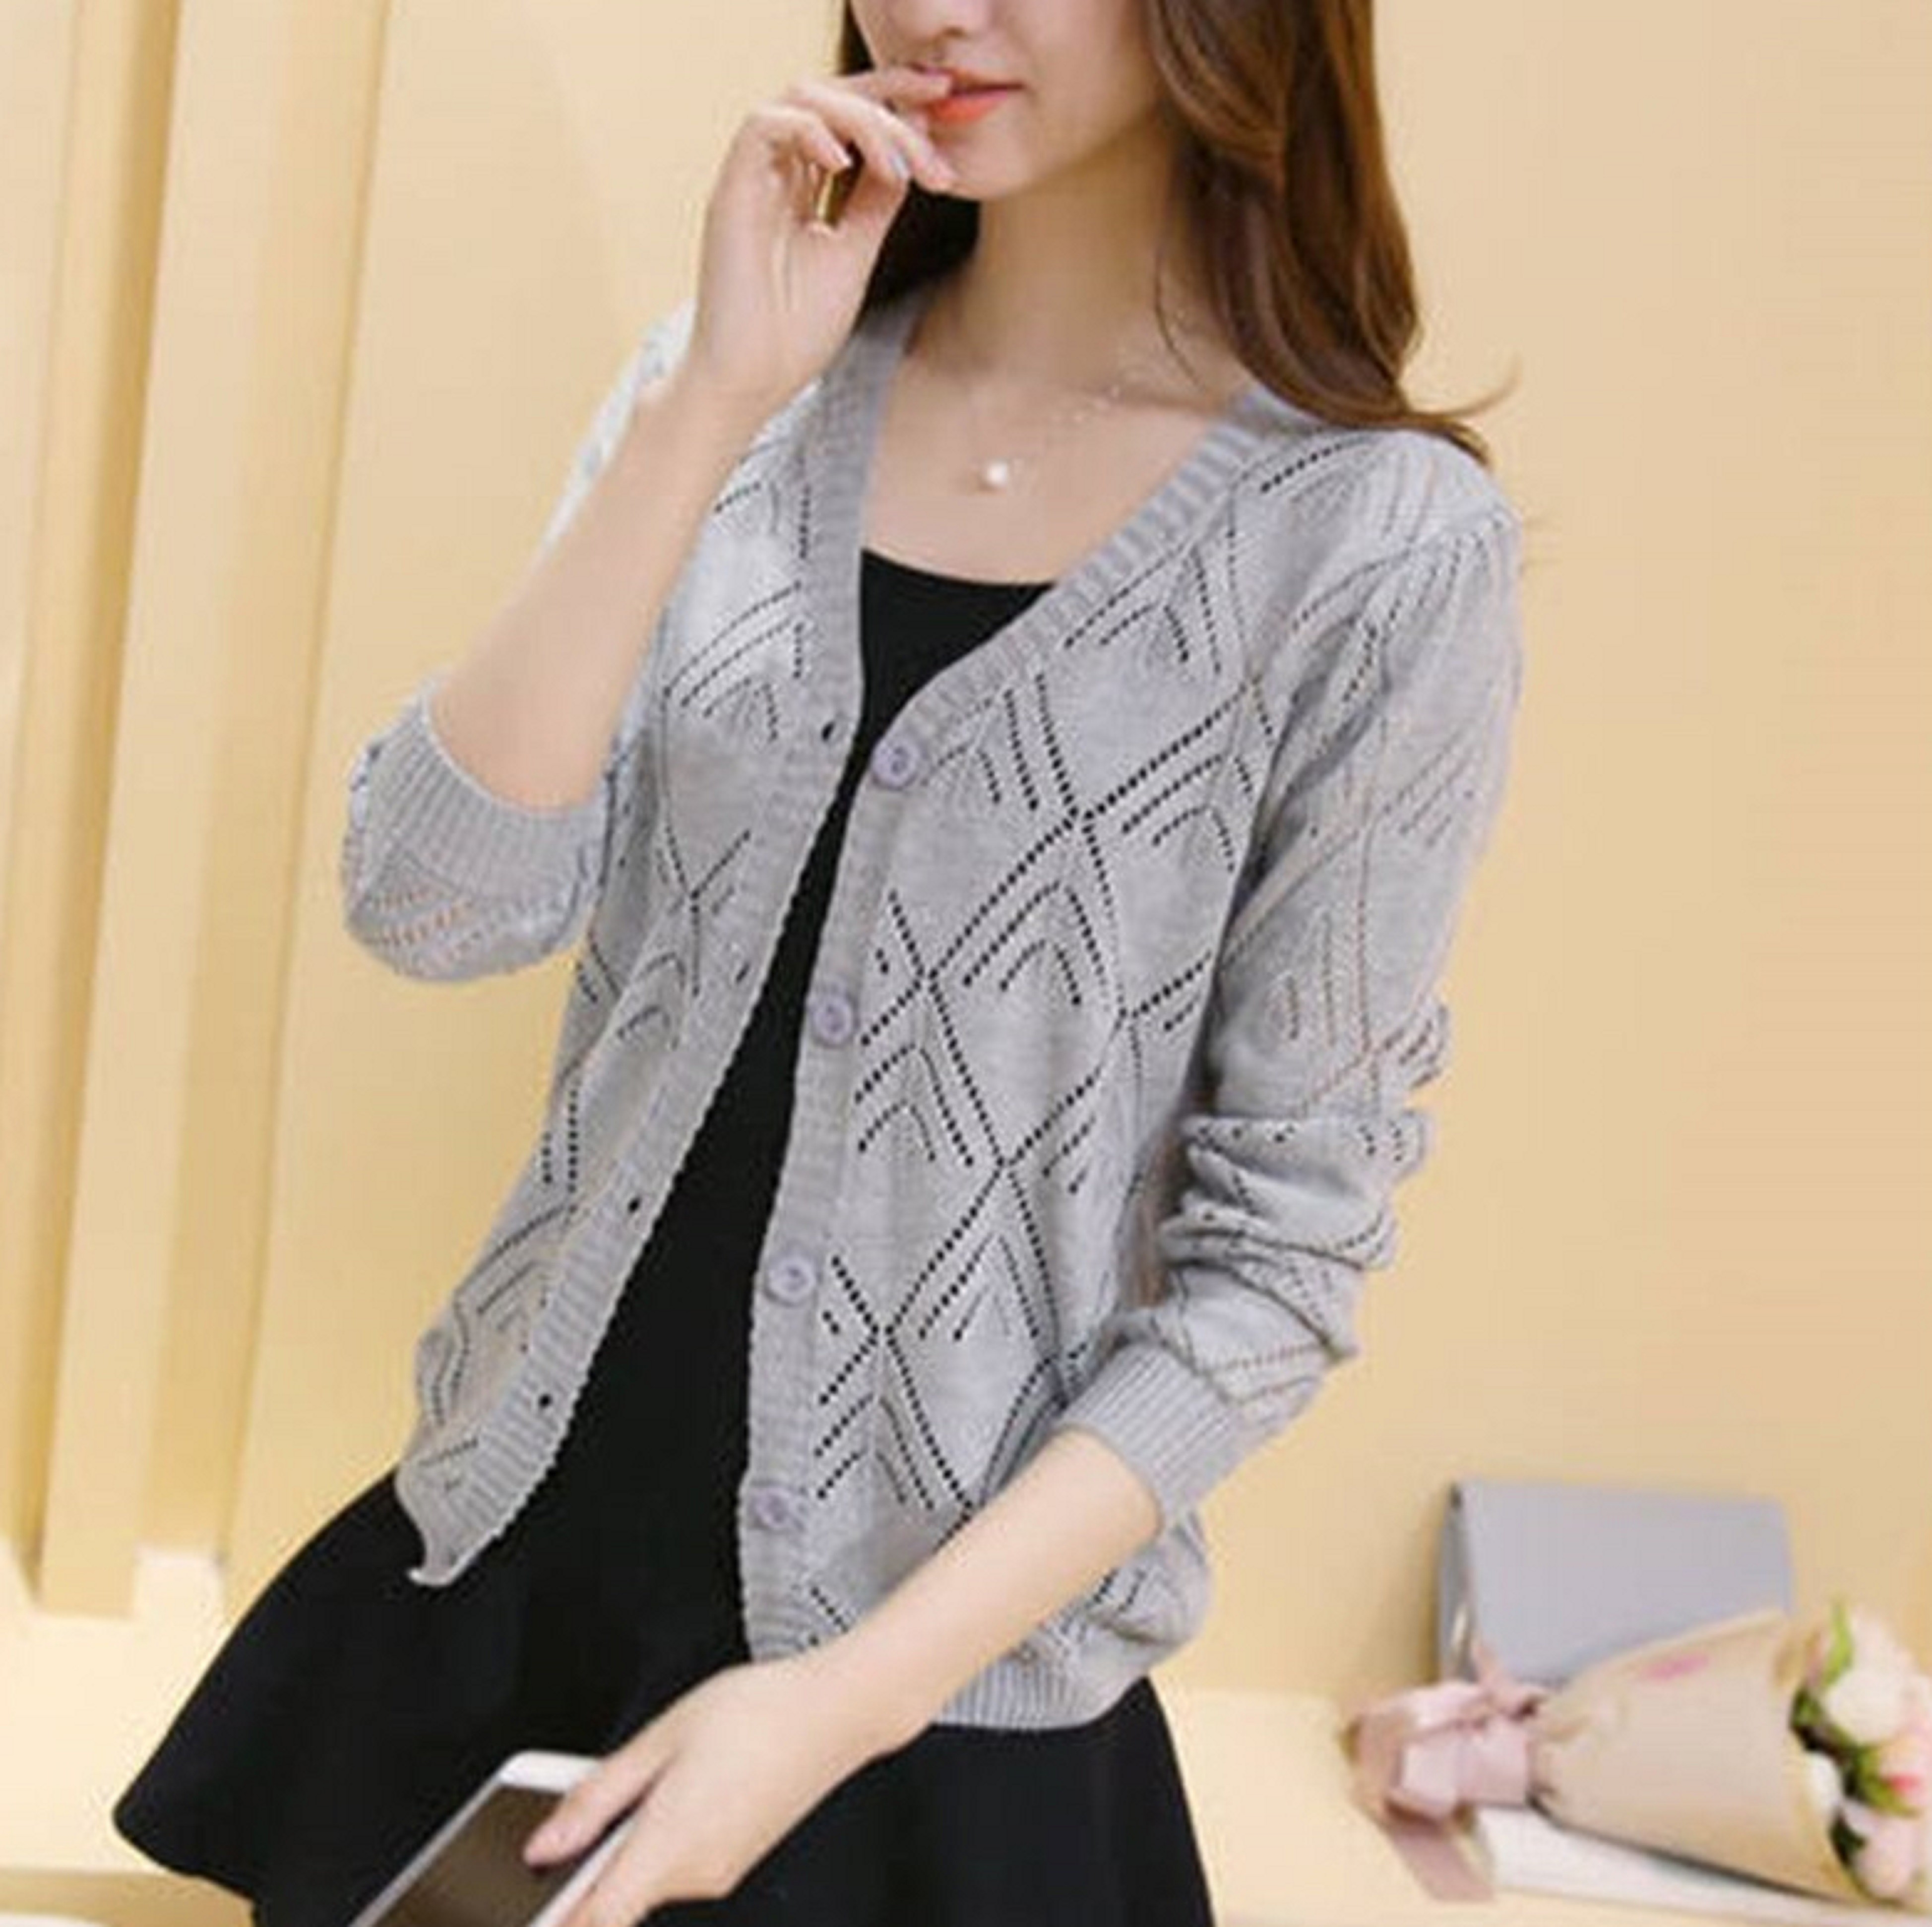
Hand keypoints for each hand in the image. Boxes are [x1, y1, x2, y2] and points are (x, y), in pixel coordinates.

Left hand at [521, 1646, 906, 1924]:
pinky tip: (674, 1782)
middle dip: (584, 1860)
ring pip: (644, 1874)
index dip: (551, 1924)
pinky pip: (675, 1862)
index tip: (521, 1917)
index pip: (593, 1921)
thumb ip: (597, 1797)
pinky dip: (656, 1834)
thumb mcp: (662, 1737)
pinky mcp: (732, 1860)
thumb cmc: (760, 1712)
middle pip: (613, 1896)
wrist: (837, 1710)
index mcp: (670, 1845)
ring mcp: (718, 1872)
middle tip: (575, 1804)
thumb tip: (544, 1844)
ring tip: (645, 1773)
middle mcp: (695, 1874)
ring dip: (625, 1840)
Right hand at [679, 65, 960, 419]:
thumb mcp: (856, 253)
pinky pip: (763, 126)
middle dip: (888, 98)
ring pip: (801, 99)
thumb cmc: (795, 333)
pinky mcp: (729, 192)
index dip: (896, 109)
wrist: (752, 382)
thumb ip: (876, 200)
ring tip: (898, 163)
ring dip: (859, 118)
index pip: (847, 121)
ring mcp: (750, 180)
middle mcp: (774, 173)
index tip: (945, 125)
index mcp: (801, 187)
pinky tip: (844, 162)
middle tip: (936, 122)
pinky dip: (809, 130)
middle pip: (829, 96)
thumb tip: (910, 152)